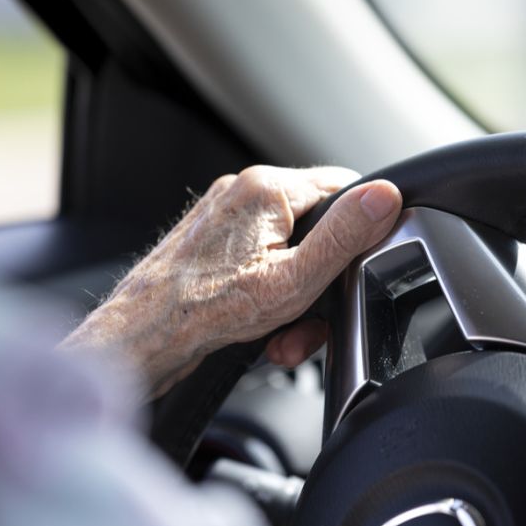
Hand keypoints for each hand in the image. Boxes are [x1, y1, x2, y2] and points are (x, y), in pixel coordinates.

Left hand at [61, 166, 401, 397]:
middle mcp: (242, 191)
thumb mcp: (295, 279)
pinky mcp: (212, 240)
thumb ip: (345, 236)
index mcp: (266, 188)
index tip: (354, 267)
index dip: (359, 230)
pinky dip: (268, 292)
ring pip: (287, 248)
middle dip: (321, 277)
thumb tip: (384, 196)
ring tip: (281, 331)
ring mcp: (224, 215)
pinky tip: (259, 324)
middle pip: (315, 225)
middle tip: (310, 318)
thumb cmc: (206, 311)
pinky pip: (259, 258)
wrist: (141, 338)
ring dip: (295, 293)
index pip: (343, 187)